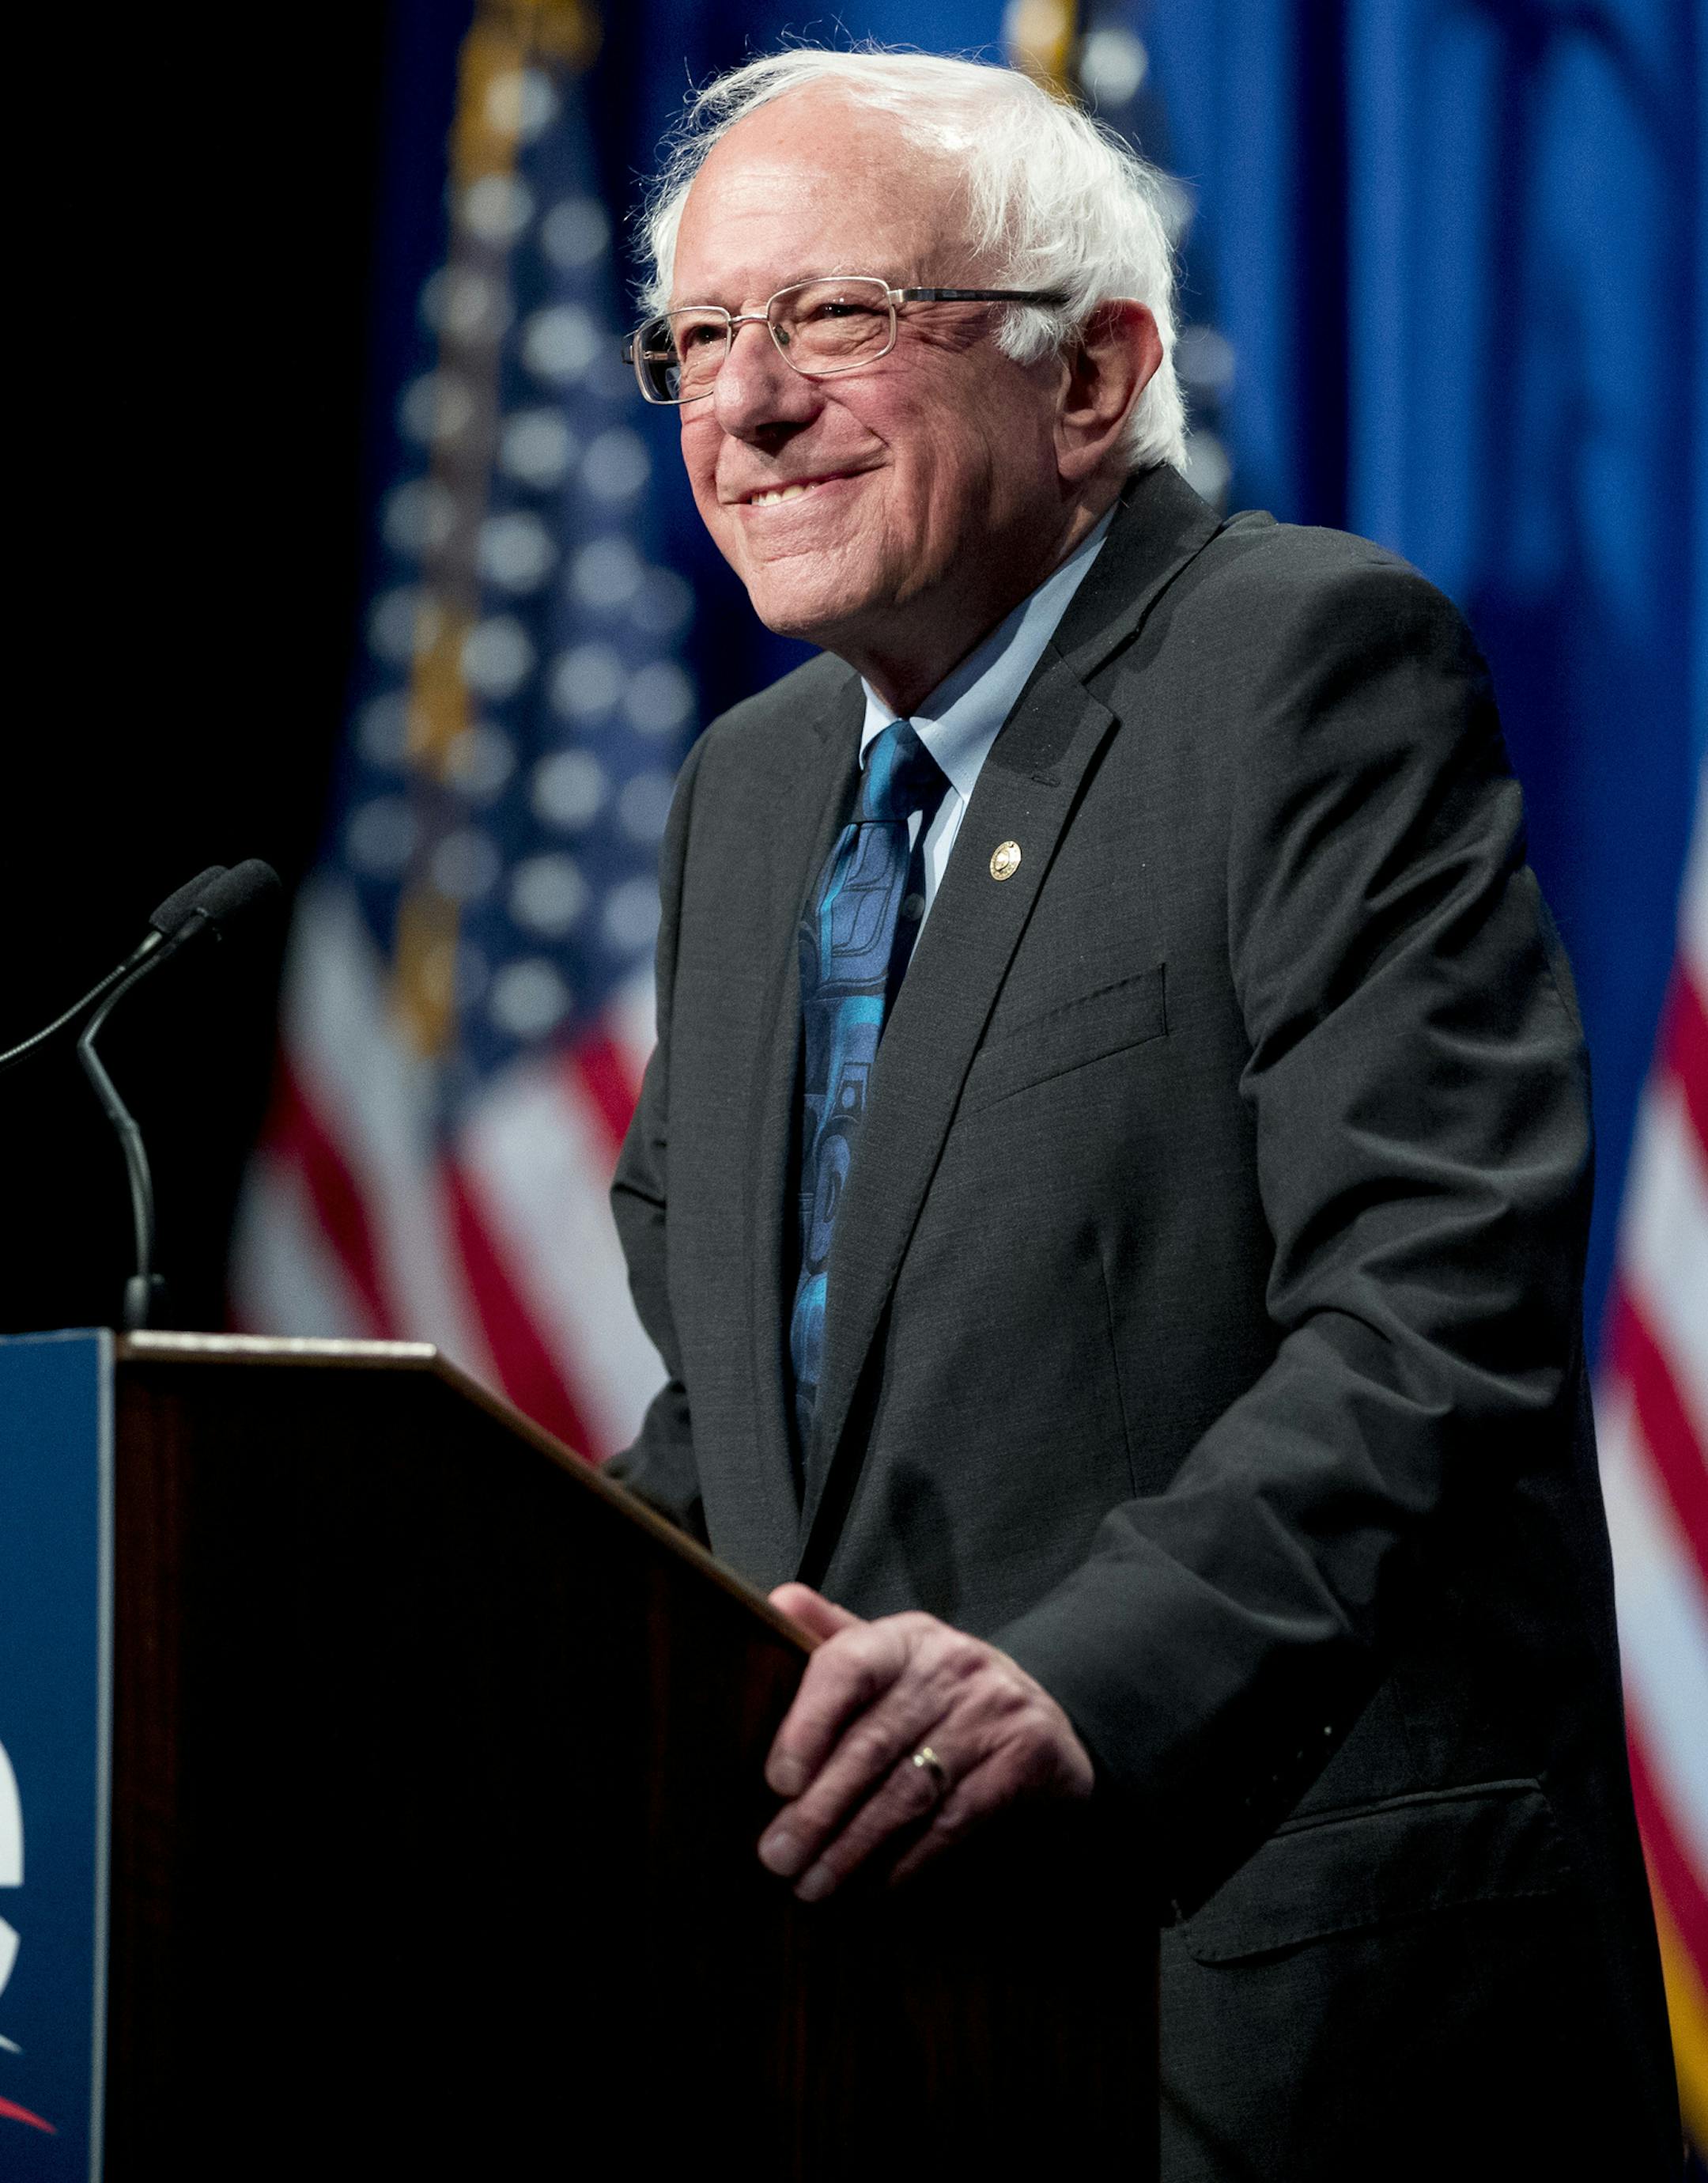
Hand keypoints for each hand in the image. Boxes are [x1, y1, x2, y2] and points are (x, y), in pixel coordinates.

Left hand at [758, 1583, 1093, 1901]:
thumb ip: (835, 1636)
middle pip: (872, 1744)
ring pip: (908, 1792)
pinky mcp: (1023, 1762)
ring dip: (854, 1847)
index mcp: (908, 1638)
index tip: (777, 1782)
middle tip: (777, 1857)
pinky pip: (953, 1821)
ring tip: (813, 1885)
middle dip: (819, 1809)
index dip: (808, 1724)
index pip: (849, 1665)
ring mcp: (992, 1714)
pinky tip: (872, 1886)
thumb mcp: (896, 1655)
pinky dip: (907, 1861)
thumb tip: (777, 1599)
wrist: (1048, 1719)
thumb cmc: (943, 1694)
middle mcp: (951, 1667)